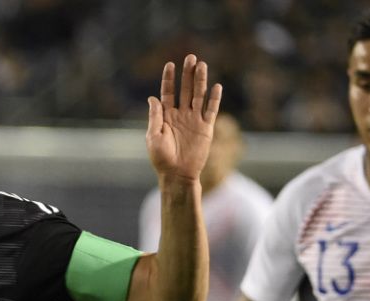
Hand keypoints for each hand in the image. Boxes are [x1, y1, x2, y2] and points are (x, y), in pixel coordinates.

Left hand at [145, 55, 221, 182]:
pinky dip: (214, 99)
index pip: (168, 92)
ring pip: (199, 95)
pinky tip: (216, 86)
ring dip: (200, 80)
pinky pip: (211, 110)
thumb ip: (155, 117)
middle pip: (185, 89)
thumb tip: (152, 98)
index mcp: (166, 115)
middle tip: (190, 57)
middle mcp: (181, 115)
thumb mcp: (153, 136)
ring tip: (202, 65)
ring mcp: (194, 120)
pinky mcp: (206, 128)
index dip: (169, 79)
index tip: (170, 64)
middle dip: (187, 74)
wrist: (178, 175)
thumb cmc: (161, 158)